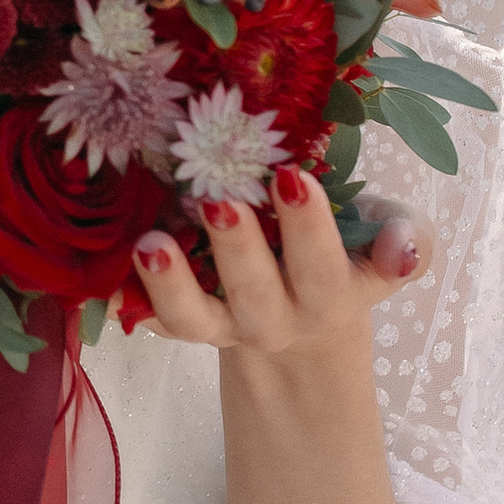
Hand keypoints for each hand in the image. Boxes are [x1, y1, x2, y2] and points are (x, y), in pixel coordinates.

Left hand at [129, 170, 427, 368]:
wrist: (302, 328)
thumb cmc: (345, 263)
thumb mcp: (383, 249)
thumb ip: (405, 240)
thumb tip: (405, 242)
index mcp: (330, 296)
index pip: (323, 266)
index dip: (309, 227)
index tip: (292, 175)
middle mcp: (273, 317)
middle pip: (254, 292)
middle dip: (237, 247)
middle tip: (217, 198)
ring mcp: (220, 324)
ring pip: (193, 318)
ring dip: (169, 284)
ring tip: (149, 242)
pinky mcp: (178, 324)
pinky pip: (145, 320)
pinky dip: (121, 301)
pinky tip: (98, 272)